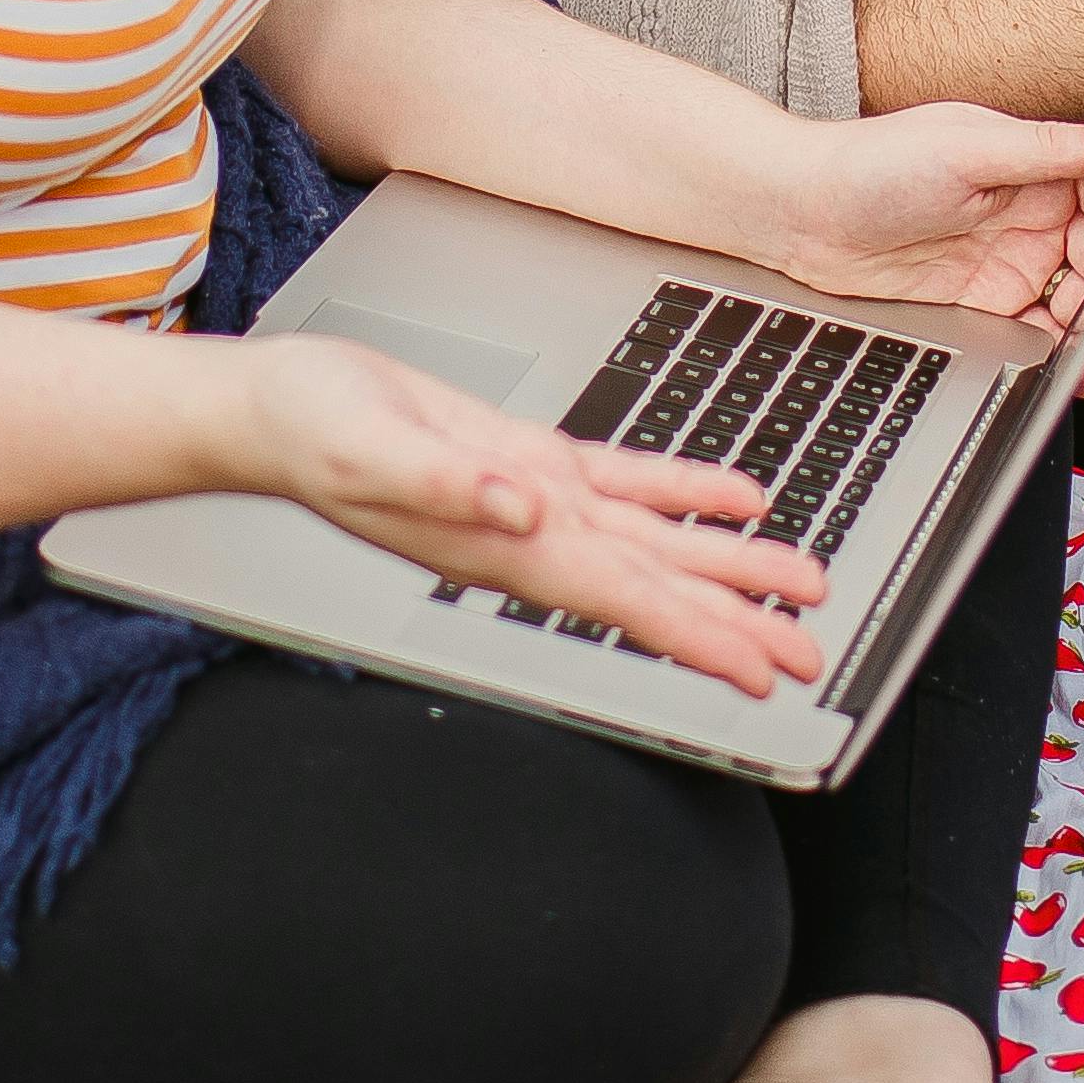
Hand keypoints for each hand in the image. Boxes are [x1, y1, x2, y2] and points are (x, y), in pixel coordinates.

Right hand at [234, 334, 835, 694]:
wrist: (271, 409)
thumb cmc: (306, 430)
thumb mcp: (368, 450)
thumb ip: (446, 483)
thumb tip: (521, 507)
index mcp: (506, 542)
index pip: (624, 601)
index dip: (697, 638)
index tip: (761, 673)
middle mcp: (532, 532)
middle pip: (657, 588)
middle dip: (738, 622)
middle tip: (812, 656)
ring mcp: (534, 498)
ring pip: (654, 541)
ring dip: (729, 565)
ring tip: (801, 585)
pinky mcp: (525, 456)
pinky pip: (624, 480)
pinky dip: (684, 491)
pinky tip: (733, 498)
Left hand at [754, 102, 1083, 399]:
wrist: (799, 217)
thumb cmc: (868, 165)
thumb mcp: (965, 149)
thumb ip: (1049, 149)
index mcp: (1038, 164)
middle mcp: (1034, 211)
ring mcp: (1014, 260)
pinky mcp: (988, 304)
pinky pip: (1046, 332)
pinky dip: (1068, 354)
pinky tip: (1071, 367)